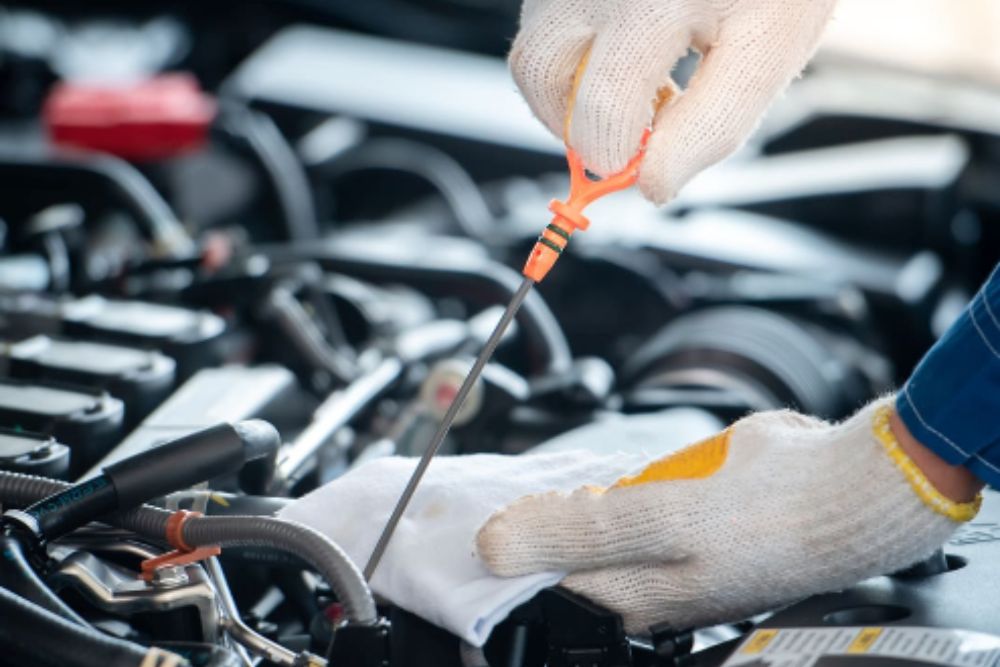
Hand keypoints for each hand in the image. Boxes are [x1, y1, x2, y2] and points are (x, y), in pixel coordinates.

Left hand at [477, 398, 979, 631]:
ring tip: (534, 485)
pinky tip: (584, 474)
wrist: (844, 485)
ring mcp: (656, 545)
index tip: (462, 530)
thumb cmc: (767, 521)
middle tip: (488, 501)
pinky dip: (597, 482)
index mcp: (630, 601)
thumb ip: (576, 532)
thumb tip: (497, 545)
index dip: (495, 560)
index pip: (535, 589)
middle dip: (519, 524)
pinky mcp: (673, 510)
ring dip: (555, 500)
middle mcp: (639, 581)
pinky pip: (616, 495)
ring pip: (580, 521)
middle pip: (551, 555)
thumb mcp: (659, 524)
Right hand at [510, 0, 835, 202]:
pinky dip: (572, 54)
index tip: (640, 170)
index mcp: (654, 2)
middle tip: (626, 134)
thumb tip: (653, 184)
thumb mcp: (767, 51)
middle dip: (575, 124)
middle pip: (539, 72)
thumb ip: (712, 124)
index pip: (601, 107)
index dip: (615, 156)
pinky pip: (542, 23)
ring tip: (629, 88)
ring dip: (566, 90)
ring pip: (532, 48)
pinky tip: (623, 52)